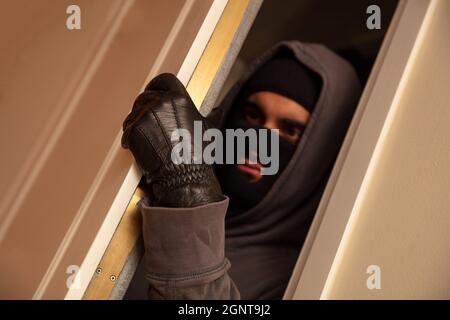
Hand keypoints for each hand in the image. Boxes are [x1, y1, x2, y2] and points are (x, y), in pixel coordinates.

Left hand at [121, 73, 223, 206]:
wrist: (183, 175)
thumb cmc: (197, 156)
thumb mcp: (208, 130)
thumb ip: (209, 115)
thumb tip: (218, 111)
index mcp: (180, 98)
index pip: (163, 80)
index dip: (156, 86)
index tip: (153, 91)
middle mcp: (162, 103)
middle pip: (145, 96)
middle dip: (145, 108)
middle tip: (149, 123)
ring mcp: (147, 115)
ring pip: (134, 112)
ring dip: (137, 123)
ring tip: (146, 138)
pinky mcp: (135, 129)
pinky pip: (127, 128)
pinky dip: (131, 138)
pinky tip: (140, 147)